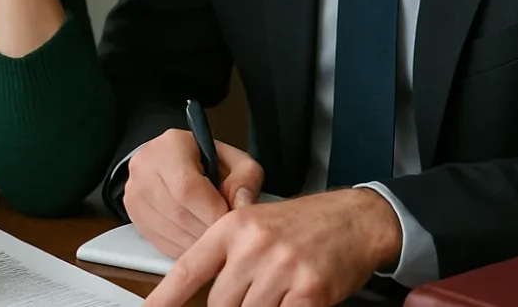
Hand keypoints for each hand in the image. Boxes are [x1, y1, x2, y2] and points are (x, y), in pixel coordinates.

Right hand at [125, 129, 263, 258]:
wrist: (173, 161)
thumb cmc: (206, 161)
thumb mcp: (234, 161)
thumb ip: (245, 179)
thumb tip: (242, 205)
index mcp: (171, 146)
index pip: (187, 188)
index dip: (212, 212)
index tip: (230, 222)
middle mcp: (145, 166)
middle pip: (178, 212)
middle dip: (207, 231)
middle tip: (226, 235)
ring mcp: (134, 191)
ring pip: (168, 230)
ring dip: (196, 243)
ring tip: (213, 237)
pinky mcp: (133, 213)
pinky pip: (159, 241)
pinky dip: (183, 248)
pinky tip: (197, 240)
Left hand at [143, 188, 403, 306]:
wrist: (353, 219)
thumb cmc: (301, 225)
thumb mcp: (255, 226)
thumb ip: (227, 256)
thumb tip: (205, 294)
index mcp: (233, 227)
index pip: (188, 270)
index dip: (164, 298)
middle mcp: (254, 246)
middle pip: (219, 304)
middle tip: (253, 293)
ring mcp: (282, 269)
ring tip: (276, 292)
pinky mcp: (310, 291)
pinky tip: (292, 299)